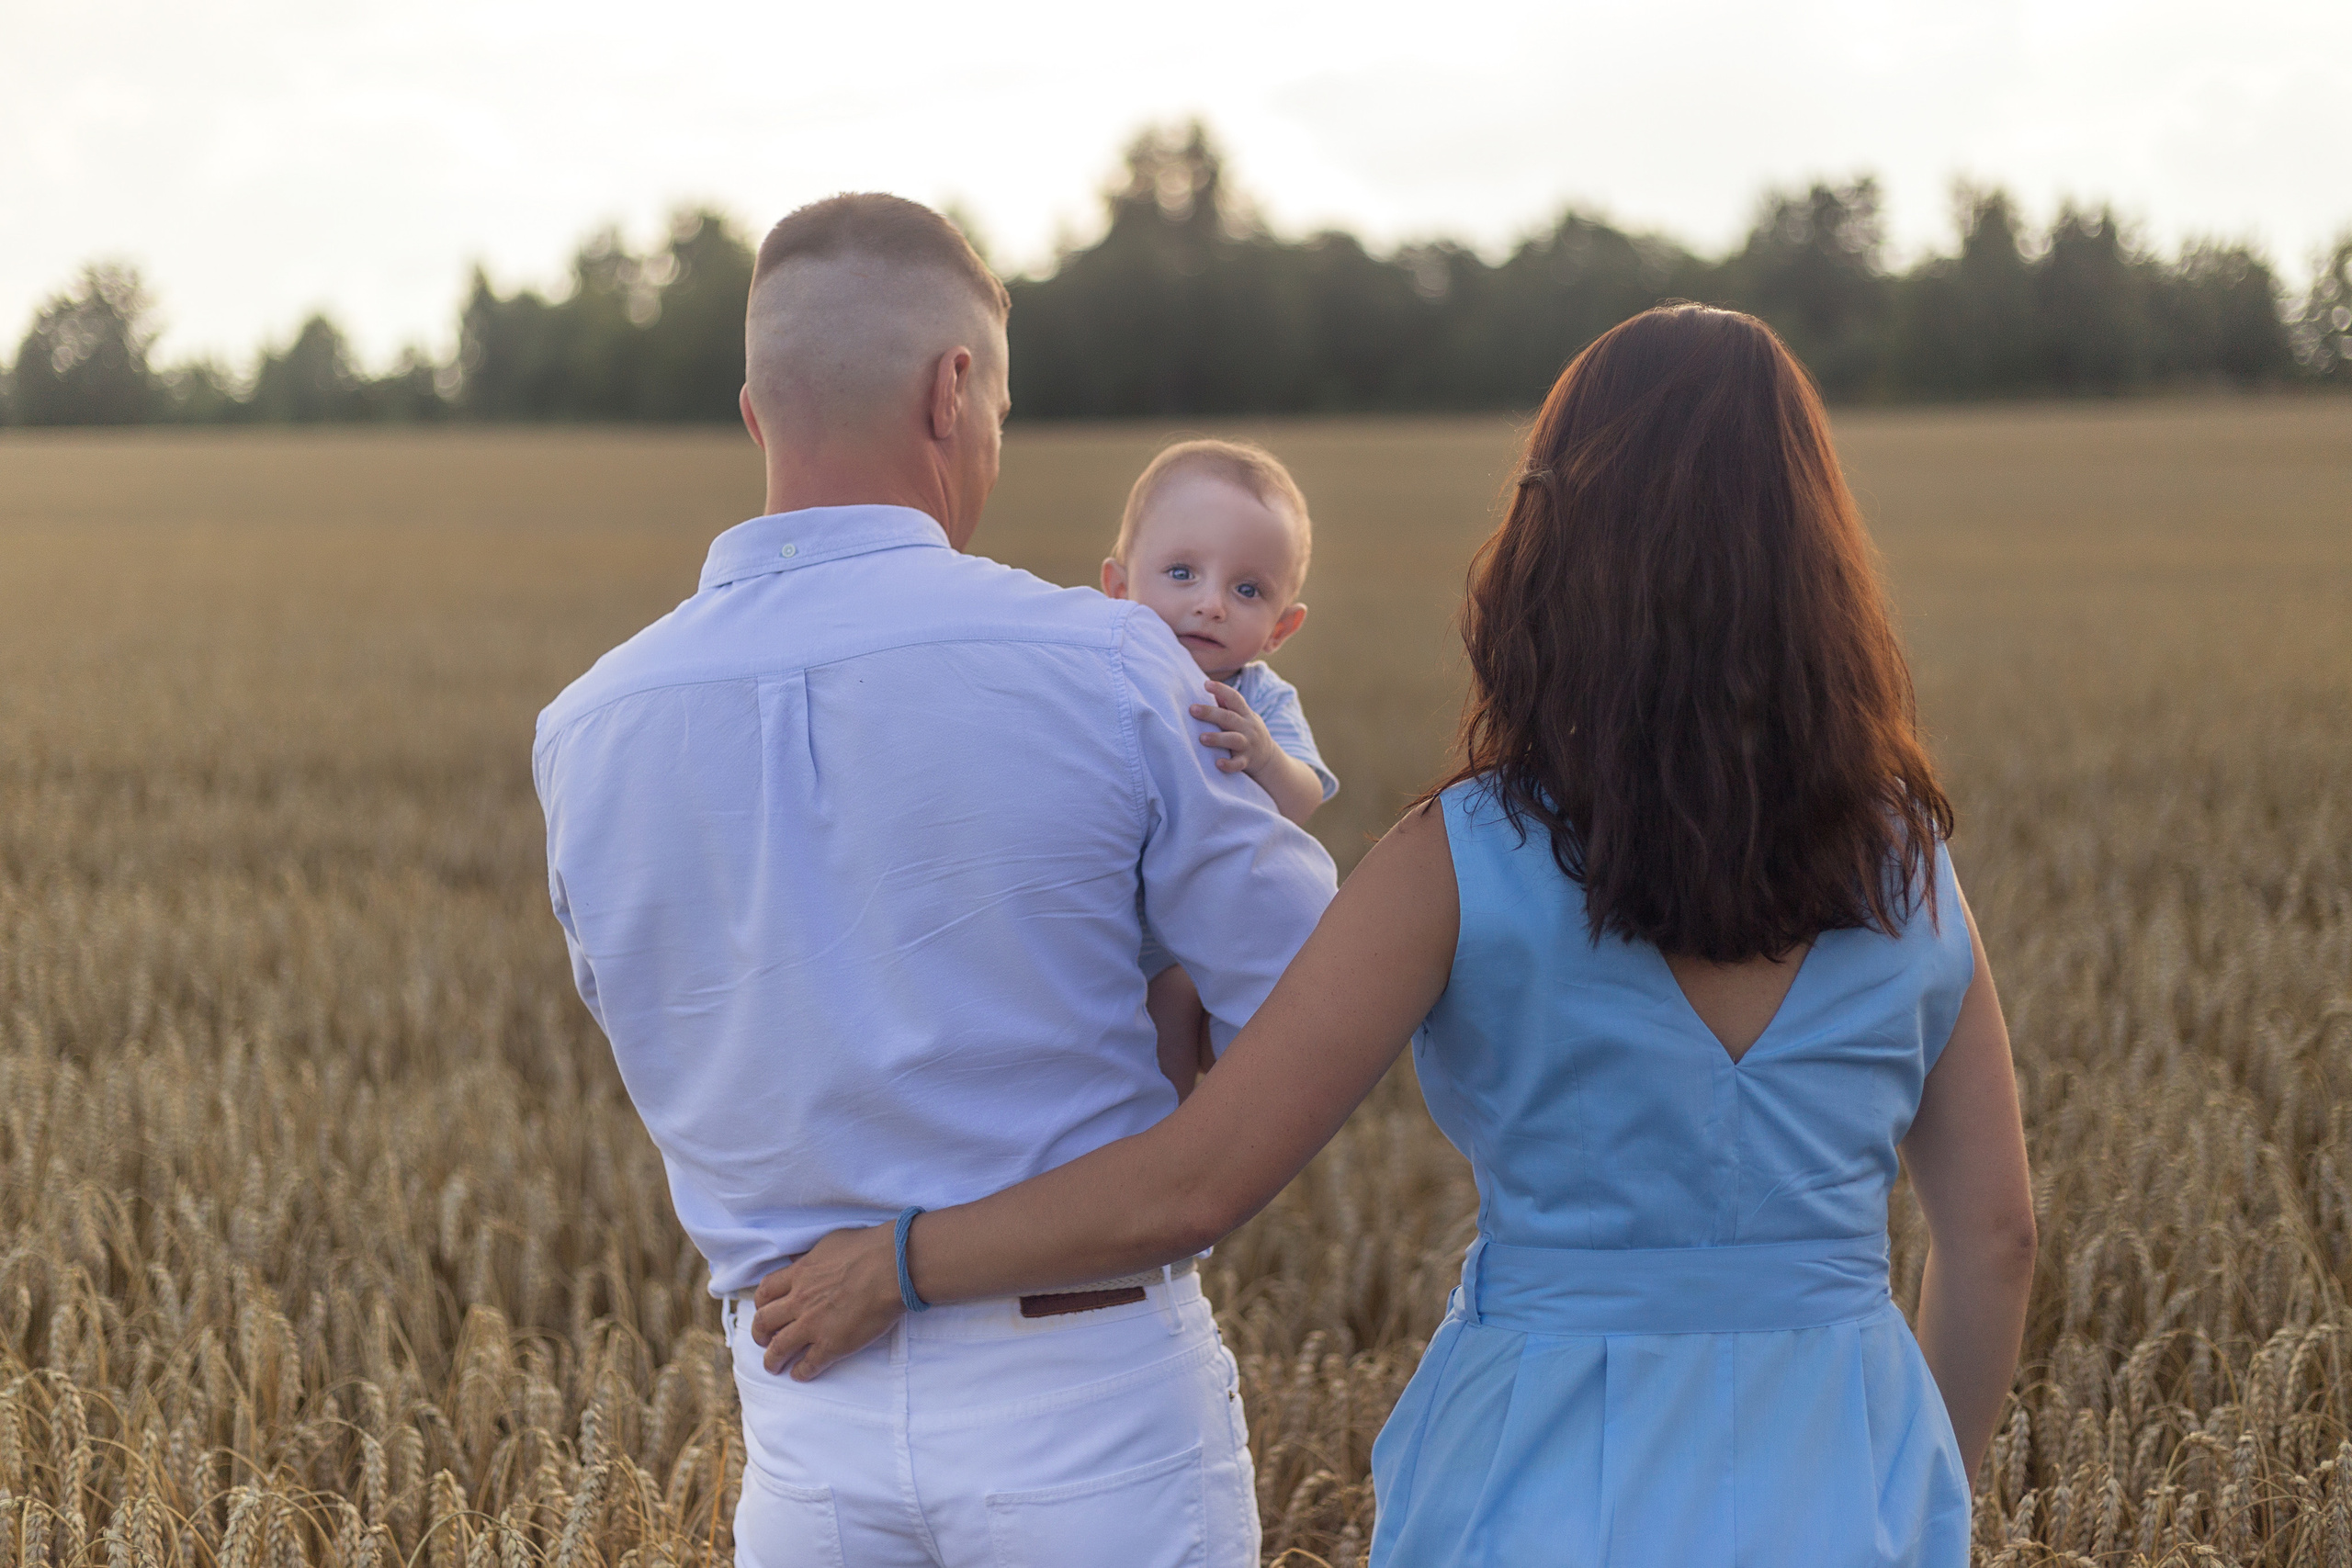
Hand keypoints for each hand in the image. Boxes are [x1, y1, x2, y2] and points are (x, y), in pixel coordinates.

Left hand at [749, 1223, 903, 1379]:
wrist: (893, 1266)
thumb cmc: (869, 1248)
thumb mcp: (830, 1243)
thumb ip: (813, 1257)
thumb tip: (804, 1262)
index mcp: (800, 1274)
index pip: (765, 1292)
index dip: (761, 1305)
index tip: (764, 1311)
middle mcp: (800, 1301)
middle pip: (764, 1322)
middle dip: (759, 1334)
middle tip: (763, 1340)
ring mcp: (813, 1325)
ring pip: (779, 1348)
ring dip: (772, 1360)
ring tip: (773, 1366)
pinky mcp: (832, 1345)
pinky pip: (809, 1364)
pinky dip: (801, 1372)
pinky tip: (800, 1375)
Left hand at [1189, 681, 1274, 776]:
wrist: (1269, 760)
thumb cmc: (1248, 734)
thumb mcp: (1244, 717)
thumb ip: (1228, 704)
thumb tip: (1210, 687)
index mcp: (1246, 714)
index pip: (1235, 698)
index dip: (1221, 689)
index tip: (1206, 684)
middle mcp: (1248, 727)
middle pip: (1230, 717)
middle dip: (1211, 713)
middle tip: (1192, 709)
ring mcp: (1248, 745)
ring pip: (1234, 739)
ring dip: (1217, 738)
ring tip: (1202, 738)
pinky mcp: (1247, 761)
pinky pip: (1238, 764)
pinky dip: (1229, 764)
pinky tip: (1218, 763)